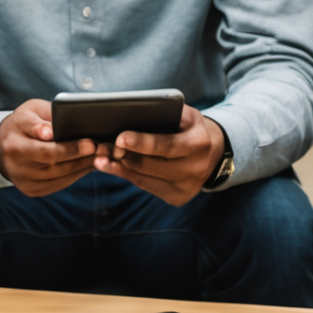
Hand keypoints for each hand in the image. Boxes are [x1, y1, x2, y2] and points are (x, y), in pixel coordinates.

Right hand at [0, 99, 96, 196]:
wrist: (3, 145)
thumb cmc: (23, 123)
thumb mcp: (29, 112)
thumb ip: (43, 119)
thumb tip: (55, 130)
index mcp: (14, 146)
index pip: (46, 150)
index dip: (69, 148)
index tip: (91, 143)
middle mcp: (17, 167)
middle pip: (56, 165)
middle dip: (83, 157)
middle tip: (104, 148)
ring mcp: (25, 182)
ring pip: (61, 176)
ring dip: (84, 166)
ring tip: (103, 155)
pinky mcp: (33, 190)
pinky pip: (60, 183)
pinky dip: (77, 174)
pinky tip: (90, 164)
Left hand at [93, 108, 224, 205]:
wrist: (212, 153)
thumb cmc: (189, 127)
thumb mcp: (184, 114)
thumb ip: (163, 114)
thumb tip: (128, 114)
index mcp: (199, 143)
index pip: (166, 145)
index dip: (142, 143)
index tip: (119, 138)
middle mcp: (196, 169)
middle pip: (151, 165)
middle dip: (124, 156)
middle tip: (101, 148)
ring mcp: (187, 187)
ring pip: (144, 179)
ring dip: (119, 168)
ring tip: (99, 159)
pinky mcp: (177, 198)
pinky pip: (146, 186)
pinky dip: (128, 176)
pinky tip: (112, 167)